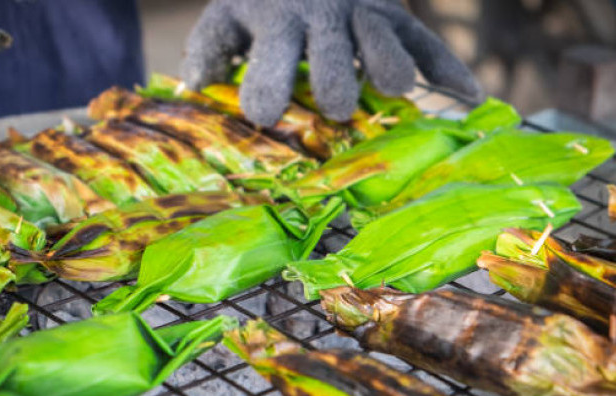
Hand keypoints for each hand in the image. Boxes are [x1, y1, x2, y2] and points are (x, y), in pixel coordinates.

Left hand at [181, 0, 481, 125]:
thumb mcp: (229, 14)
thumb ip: (211, 47)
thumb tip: (192, 86)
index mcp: (277, 20)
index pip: (270, 54)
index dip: (266, 83)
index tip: (263, 115)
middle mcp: (323, 18)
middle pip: (332, 53)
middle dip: (334, 79)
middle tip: (337, 107)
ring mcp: (363, 16)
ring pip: (383, 42)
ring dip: (388, 67)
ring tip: (392, 91)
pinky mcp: (394, 18)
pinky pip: (425, 41)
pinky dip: (447, 68)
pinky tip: (469, 96)